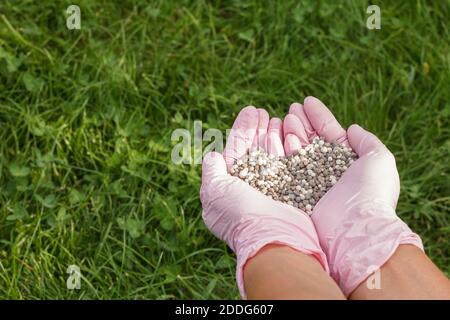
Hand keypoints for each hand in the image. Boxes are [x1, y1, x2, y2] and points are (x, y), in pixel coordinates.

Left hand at [200, 106, 326, 297]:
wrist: (273, 236)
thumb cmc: (240, 213)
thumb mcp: (215, 191)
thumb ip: (212, 172)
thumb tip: (212, 155)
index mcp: (229, 188)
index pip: (235, 152)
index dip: (242, 130)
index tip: (250, 111)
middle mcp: (249, 189)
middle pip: (253, 150)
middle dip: (256, 129)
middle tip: (261, 110)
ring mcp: (271, 190)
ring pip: (271, 155)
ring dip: (271, 134)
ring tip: (274, 115)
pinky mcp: (290, 191)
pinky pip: (287, 163)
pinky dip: (287, 146)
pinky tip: (288, 130)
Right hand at [283, 96, 422, 295]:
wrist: (355, 230)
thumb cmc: (370, 193)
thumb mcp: (380, 160)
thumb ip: (367, 141)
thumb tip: (353, 128)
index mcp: (349, 163)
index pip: (330, 134)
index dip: (319, 117)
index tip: (307, 101)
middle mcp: (329, 172)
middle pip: (312, 141)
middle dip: (302, 122)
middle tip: (291, 108)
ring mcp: (312, 182)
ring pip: (298, 152)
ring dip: (292, 132)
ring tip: (285, 116)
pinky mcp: (297, 193)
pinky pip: (289, 168)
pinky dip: (284, 151)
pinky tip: (281, 136)